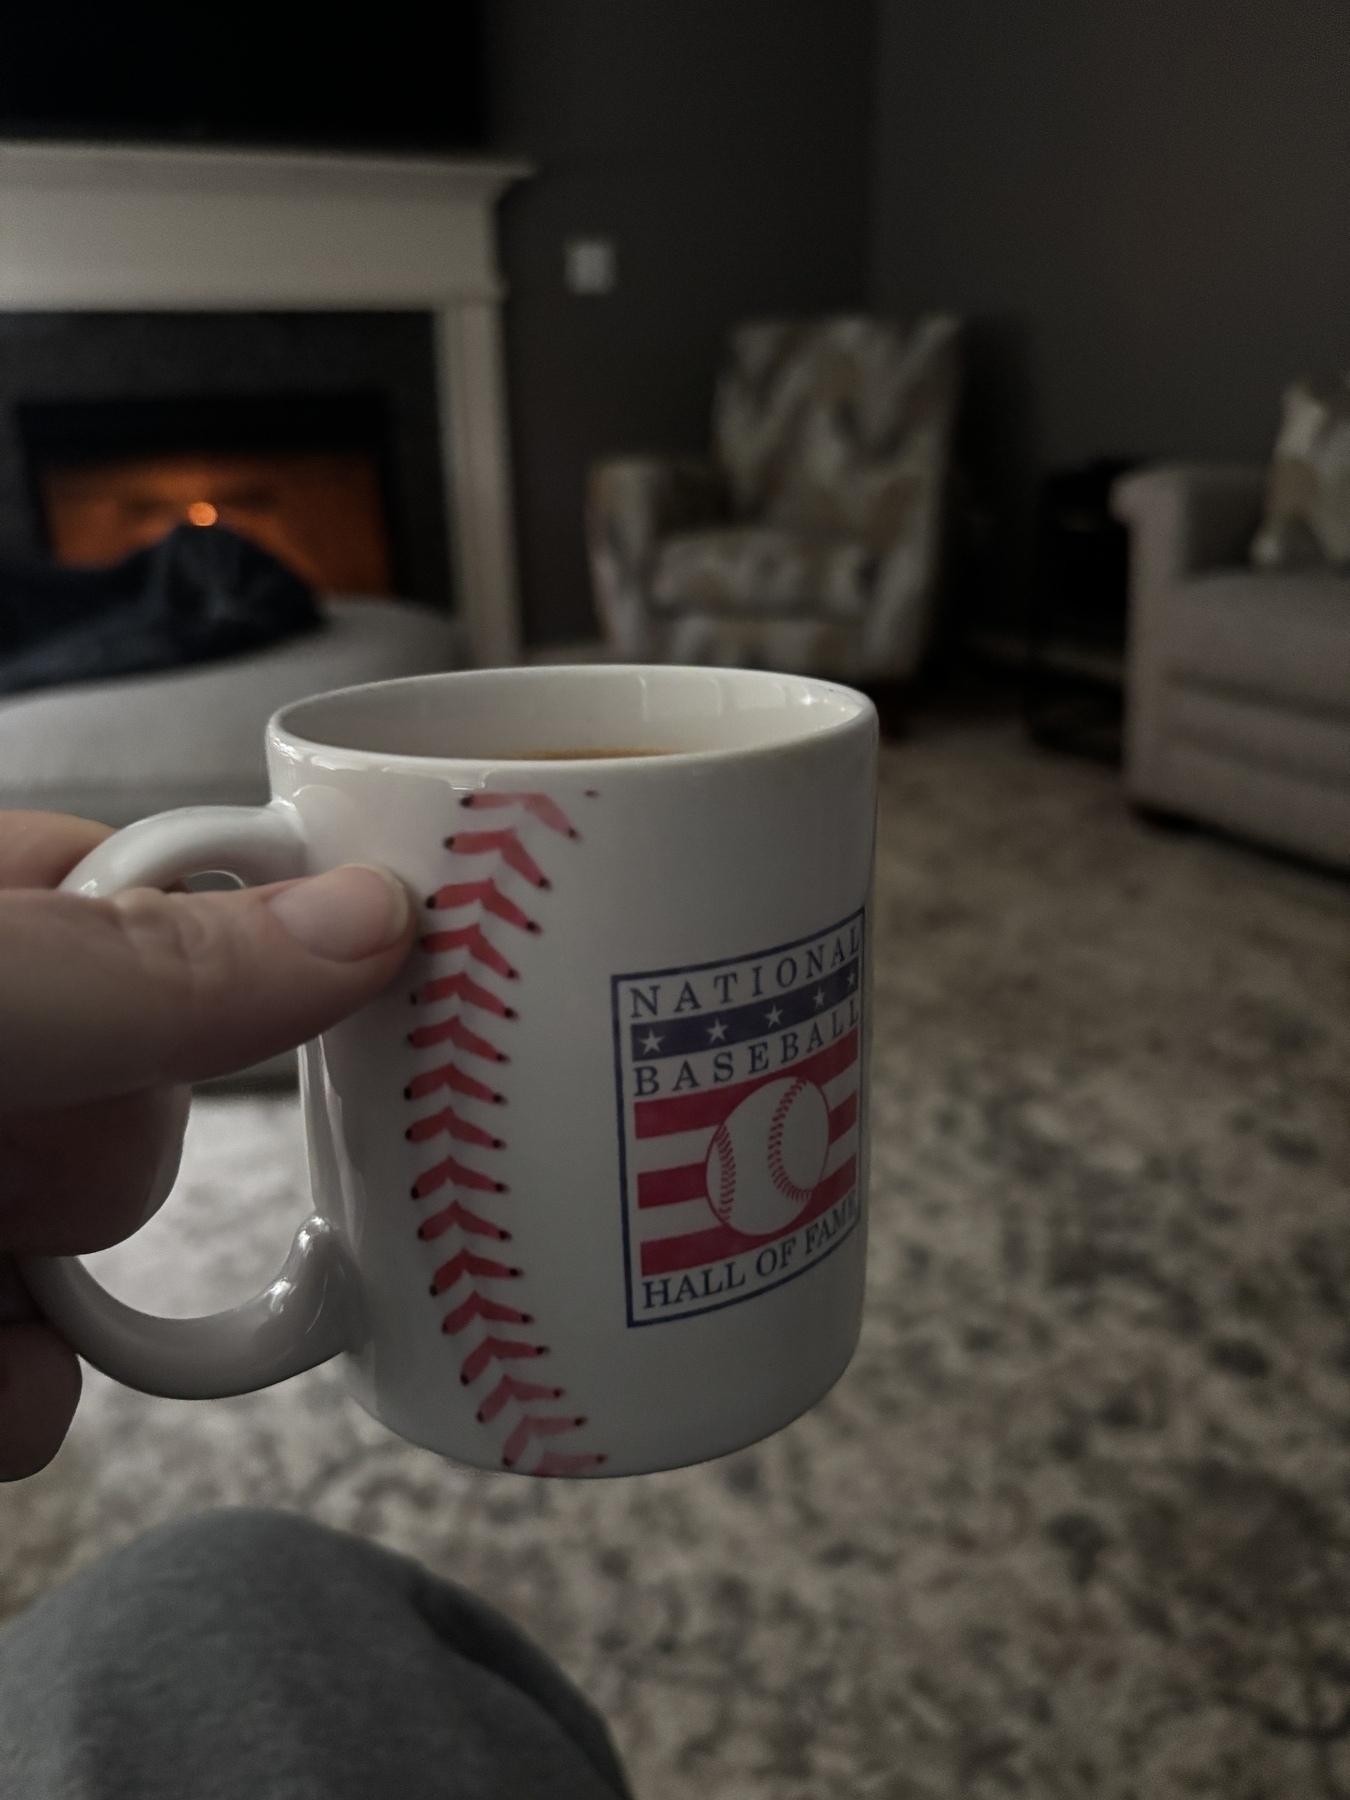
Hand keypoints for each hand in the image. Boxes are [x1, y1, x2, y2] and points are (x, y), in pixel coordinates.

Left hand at [0, 811, 415, 1479]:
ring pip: (94, 1246)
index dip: (248, 956)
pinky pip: (38, 1375)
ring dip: (57, 1322)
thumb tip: (367, 916)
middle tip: (21, 1183)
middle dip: (99, 1169)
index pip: (174, 887)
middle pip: (142, 1095)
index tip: (358, 996)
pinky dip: (18, 1400)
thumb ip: (143, 965)